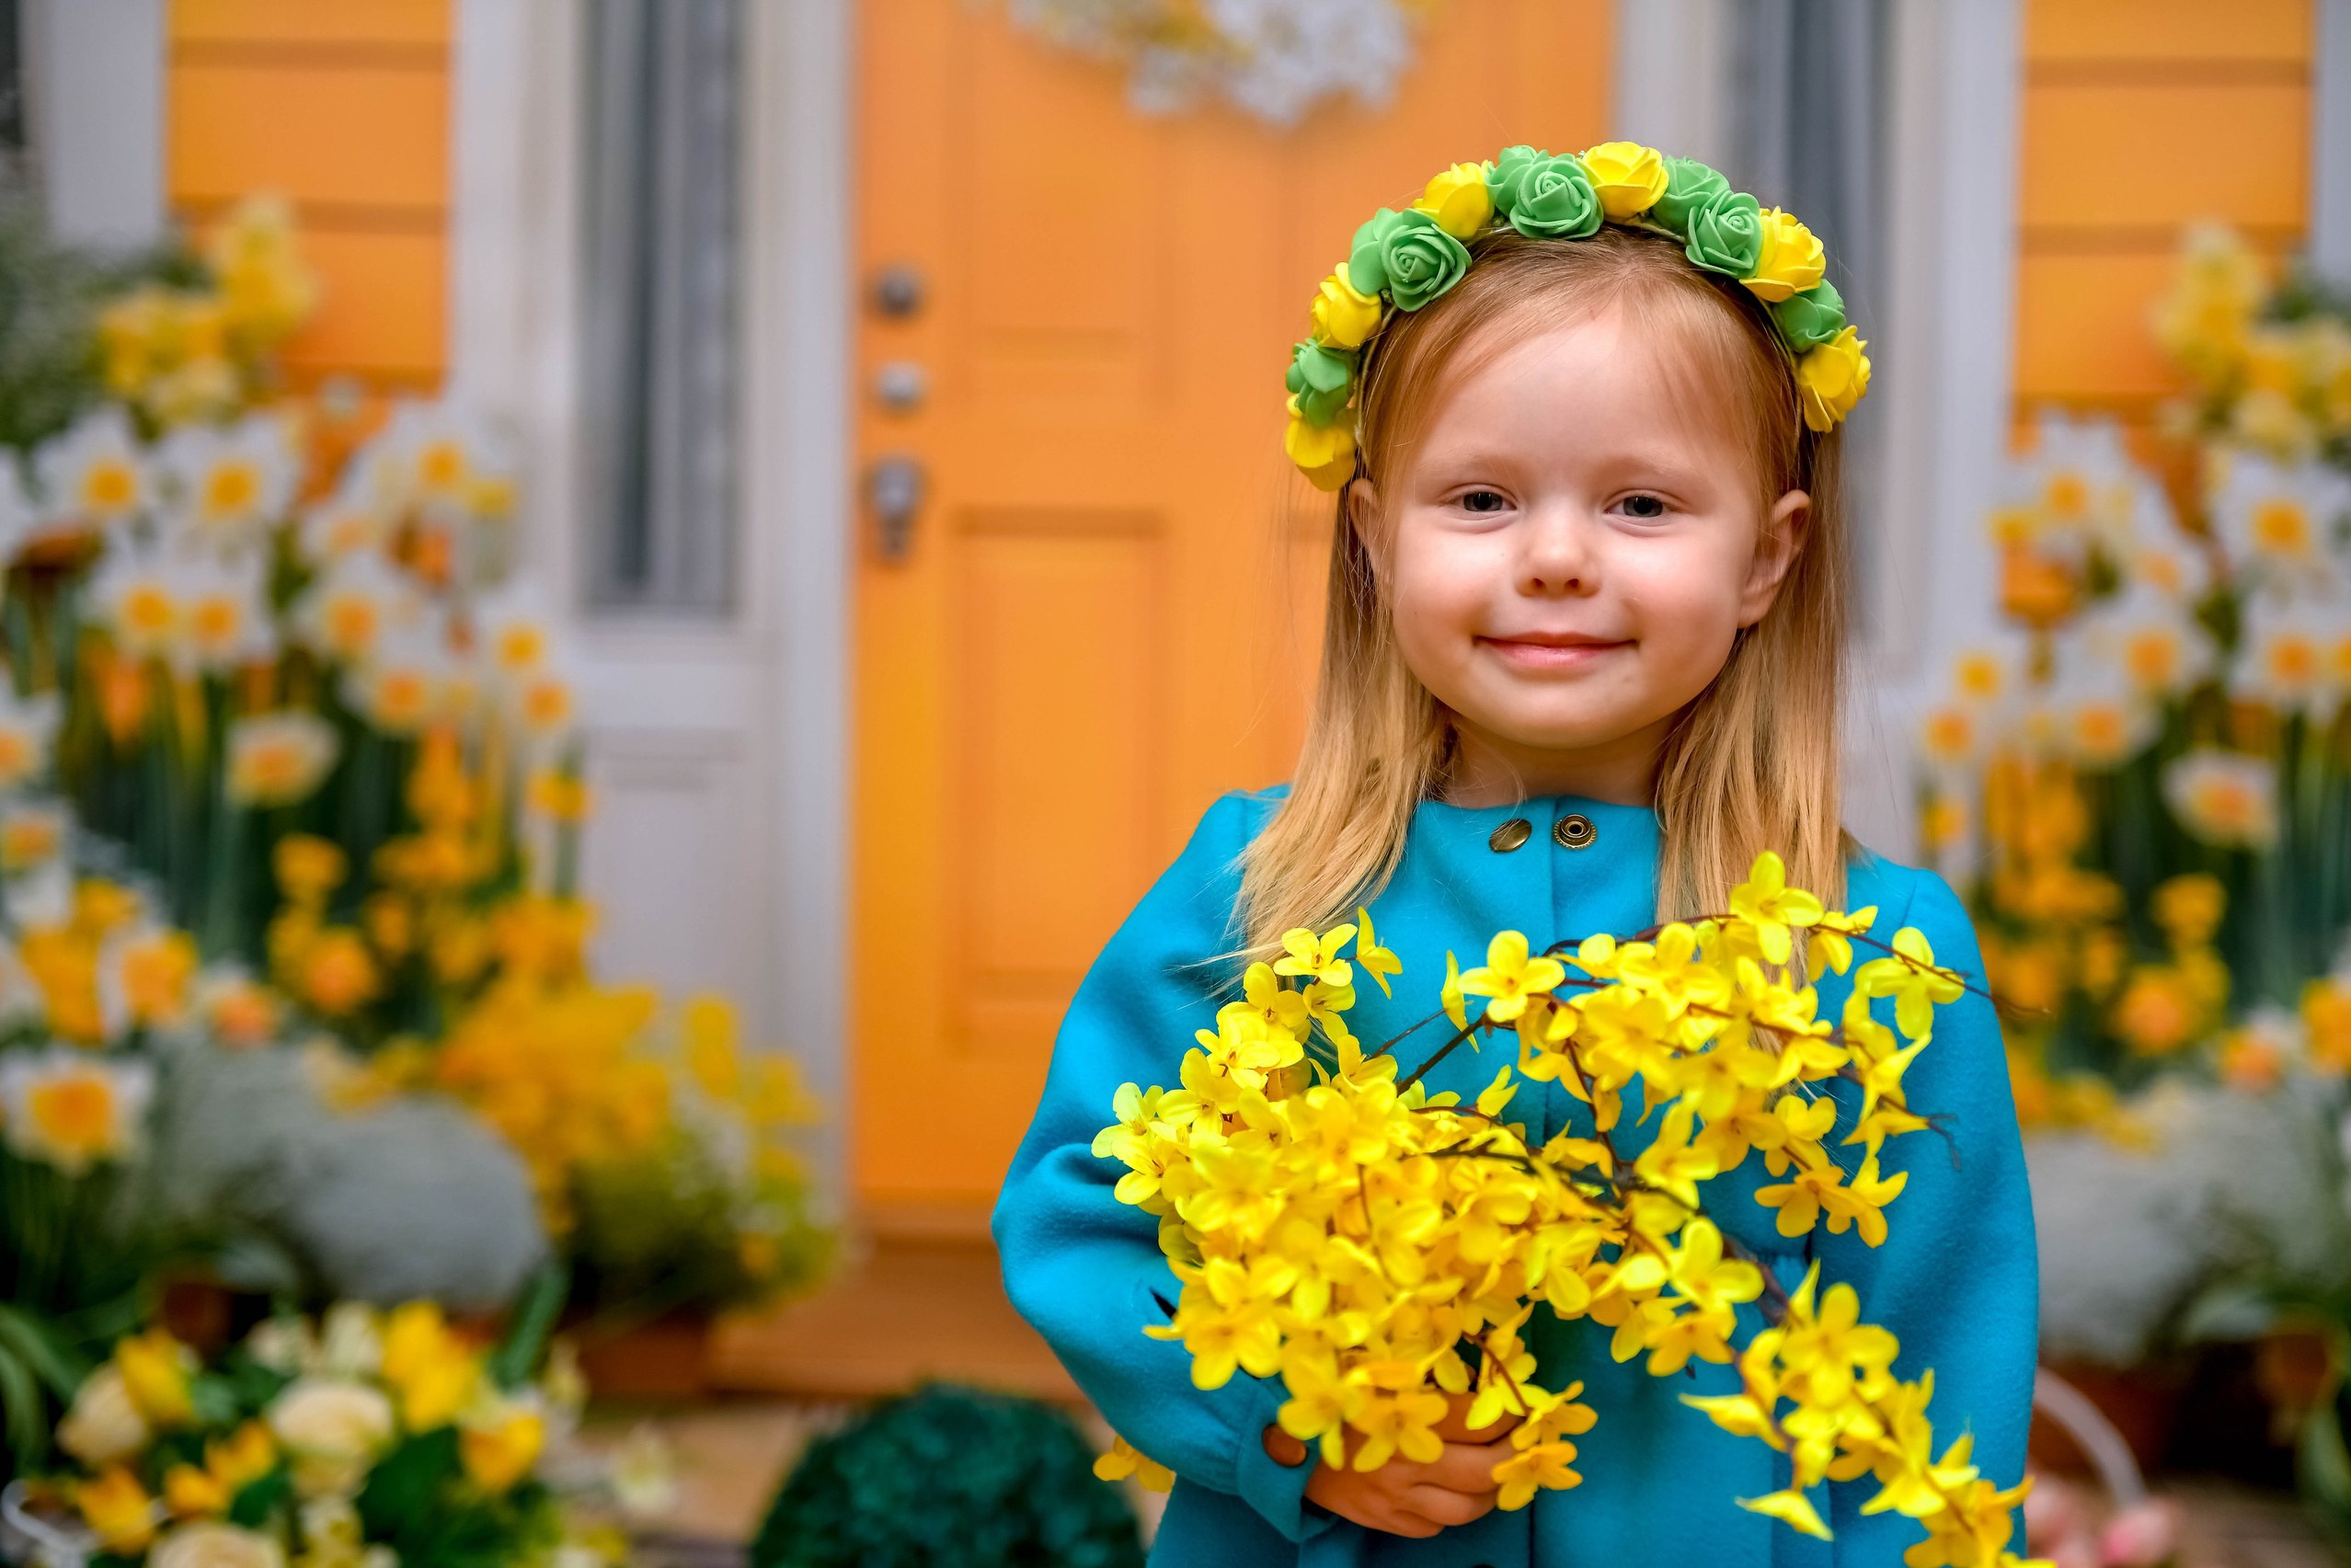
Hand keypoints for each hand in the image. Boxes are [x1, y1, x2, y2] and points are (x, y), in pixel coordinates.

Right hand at [1262, 1394, 1520, 1539]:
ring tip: (1493, 1474)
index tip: (1522, 1407)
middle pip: (1484, 1471)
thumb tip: (1482, 1377)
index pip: (1479, 1421)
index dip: (1510, 1415)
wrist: (1277, 1435)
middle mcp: (1403, 1462)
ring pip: (1466, 1510)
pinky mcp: (1382, 1521)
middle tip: (1521, 1443)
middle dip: (1513, 1456)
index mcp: (1403, 1415)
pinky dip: (1448, 1512)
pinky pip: (1432, 1527)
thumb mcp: (1377, 1370)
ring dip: (1489, 1493)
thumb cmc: (1330, 1391)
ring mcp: (1393, 1498)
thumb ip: (1426, 1374)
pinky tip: (1448, 1492)